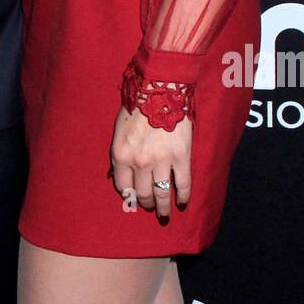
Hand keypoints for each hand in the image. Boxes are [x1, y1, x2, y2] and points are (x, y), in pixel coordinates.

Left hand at [109, 105, 191, 219]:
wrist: (160, 89)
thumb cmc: (137, 106)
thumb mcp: (119, 130)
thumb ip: (121, 151)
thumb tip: (123, 172)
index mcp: (121, 155)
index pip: (123, 187)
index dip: (129, 195)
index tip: (134, 198)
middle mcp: (140, 162)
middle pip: (142, 194)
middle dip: (146, 204)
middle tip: (150, 208)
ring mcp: (161, 160)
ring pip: (162, 194)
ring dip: (163, 208)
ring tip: (165, 214)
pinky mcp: (181, 156)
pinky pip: (183, 184)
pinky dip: (183, 196)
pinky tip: (183, 202)